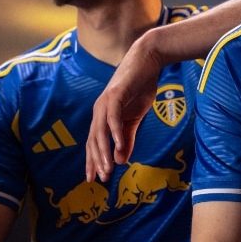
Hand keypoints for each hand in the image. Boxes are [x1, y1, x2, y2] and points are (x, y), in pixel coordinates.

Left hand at [86, 38, 162, 181]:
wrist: (147, 62)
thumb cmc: (140, 88)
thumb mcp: (134, 118)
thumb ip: (127, 139)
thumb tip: (120, 160)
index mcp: (102, 117)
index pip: (94, 143)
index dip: (93, 161)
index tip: (95, 179)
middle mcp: (99, 111)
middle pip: (93, 140)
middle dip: (97, 161)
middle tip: (102, 178)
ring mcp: (106, 102)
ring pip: (100, 132)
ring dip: (104, 151)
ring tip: (109, 168)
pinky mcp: (115, 95)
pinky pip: (113, 117)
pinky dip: (115, 132)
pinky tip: (119, 145)